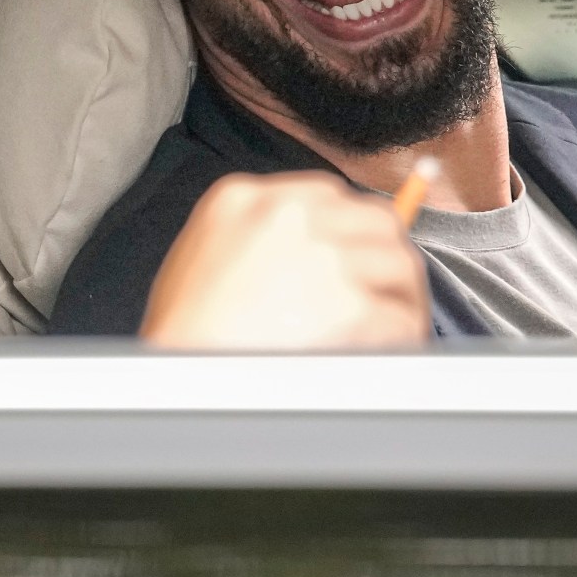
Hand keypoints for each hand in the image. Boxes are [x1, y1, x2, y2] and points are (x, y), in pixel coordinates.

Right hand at [139, 172, 429, 349]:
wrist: (174, 380)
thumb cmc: (182, 333)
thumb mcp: (203, 254)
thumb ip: (258, 236)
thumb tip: (323, 247)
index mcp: (246, 197)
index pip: (331, 196)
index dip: (350, 232)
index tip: (357, 256)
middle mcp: (288, 215)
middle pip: (374, 220)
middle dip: (383, 257)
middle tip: (387, 293)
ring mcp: (322, 256)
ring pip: (398, 264)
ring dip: (399, 297)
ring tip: (390, 327)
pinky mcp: (348, 303)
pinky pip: (399, 315)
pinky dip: (401, 335)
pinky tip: (385, 351)